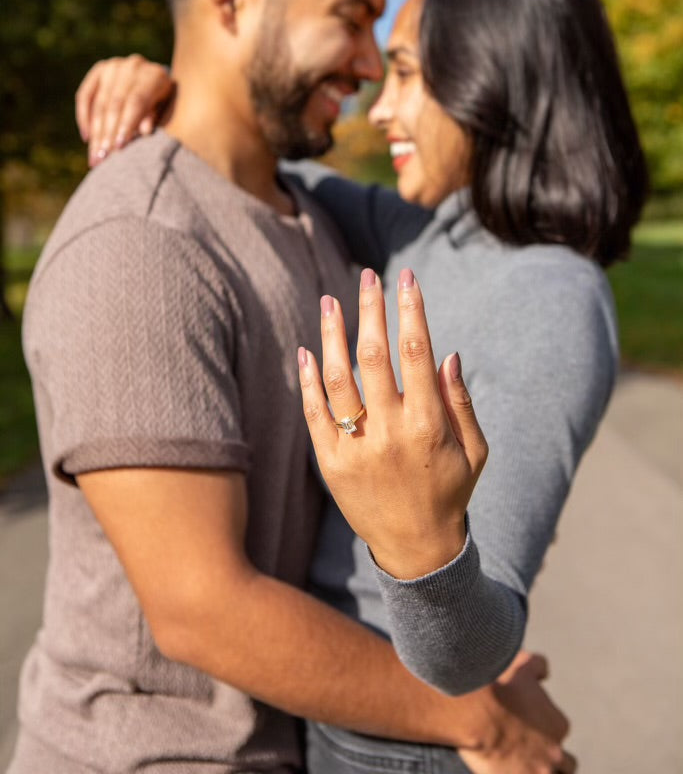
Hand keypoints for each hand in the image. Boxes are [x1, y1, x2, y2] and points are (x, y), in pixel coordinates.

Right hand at [75, 54, 174, 165]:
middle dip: (108, 134)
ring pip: (99, 103)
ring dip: (95, 132)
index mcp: (154, 76)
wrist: (156, 79)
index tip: (118, 148)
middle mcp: (132, 67)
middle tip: (103, 158)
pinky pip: (85, 96)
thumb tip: (144, 132)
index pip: (136, 102)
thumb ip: (154, 117)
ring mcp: (113, 67)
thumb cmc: (164, 102)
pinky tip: (87, 138)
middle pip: (115, 104)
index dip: (126, 125)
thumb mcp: (166, 110)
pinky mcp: (99, 70)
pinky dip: (84, 117)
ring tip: (95, 156)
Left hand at [298, 267, 487, 579]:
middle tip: (367, 276)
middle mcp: (390, 432)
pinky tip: (307, 350)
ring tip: (330, 302)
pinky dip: (308, 380)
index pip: (416, 352)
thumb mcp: (474, 451)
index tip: (407, 278)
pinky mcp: (330, 462)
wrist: (415, 550)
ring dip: (332, 335)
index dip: (411, 309)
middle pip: (374, 356)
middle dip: (371, 309)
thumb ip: (461, 402)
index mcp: (428, 425)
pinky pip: (314, 413)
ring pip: (338, 379)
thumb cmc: (450, 492)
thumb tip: (447, 353)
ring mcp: (356, 448)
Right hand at [459, 651, 576, 773]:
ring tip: (525, 766)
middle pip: (565, 765)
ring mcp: (537, 773)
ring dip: (542, 770)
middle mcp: (554, 753)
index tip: (528, 725)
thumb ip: (538, 666)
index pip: (559, 730)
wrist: (473, 710)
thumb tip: (544, 672)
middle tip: (531, 752)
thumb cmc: (498, 686)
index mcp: (558, 724)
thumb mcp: (522, 665)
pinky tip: (506, 771)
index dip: (544, 728)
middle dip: (551, 759)